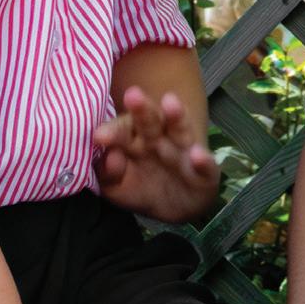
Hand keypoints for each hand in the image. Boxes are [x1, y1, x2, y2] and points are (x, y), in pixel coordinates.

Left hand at [93, 88, 219, 224]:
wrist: (176, 208)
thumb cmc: (141, 189)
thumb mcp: (118, 188)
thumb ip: (109, 174)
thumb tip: (110, 158)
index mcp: (134, 140)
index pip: (122, 129)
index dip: (112, 131)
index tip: (99, 137)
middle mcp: (159, 140)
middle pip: (150, 121)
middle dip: (142, 109)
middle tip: (132, 95)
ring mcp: (184, 152)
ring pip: (180, 131)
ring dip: (176, 116)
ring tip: (170, 102)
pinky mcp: (205, 172)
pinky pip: (205, 165)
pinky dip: (203, 160)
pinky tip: (197, 155)